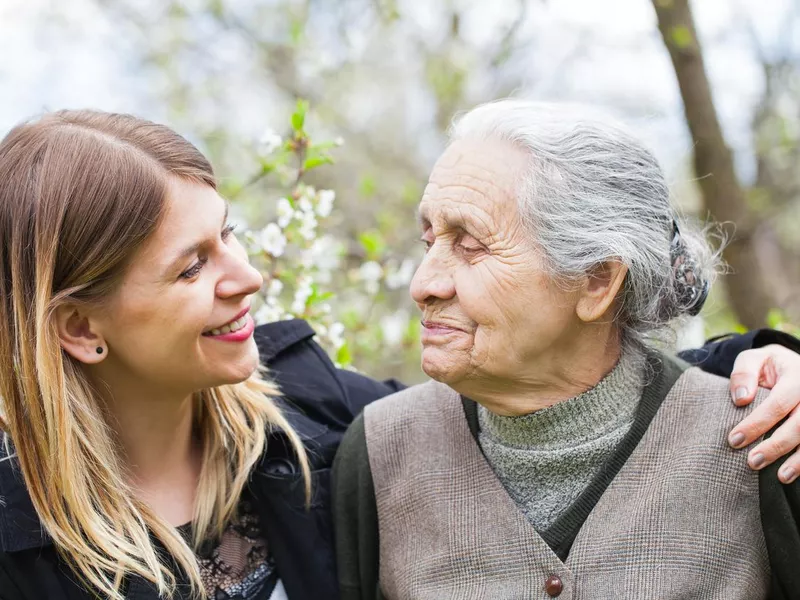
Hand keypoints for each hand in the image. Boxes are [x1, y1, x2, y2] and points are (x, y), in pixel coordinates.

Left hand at [727, 344, 799, 483]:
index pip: (778, 404)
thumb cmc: (768, 366)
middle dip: (776, 446)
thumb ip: (743, 373)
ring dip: (799, 460)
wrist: (792, 366)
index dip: (757, 424)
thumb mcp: (754, 360)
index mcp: (796, 377)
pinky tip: (795, 474)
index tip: (734, 440)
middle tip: (752, 462)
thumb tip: (741, 399)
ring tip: (781, 477)